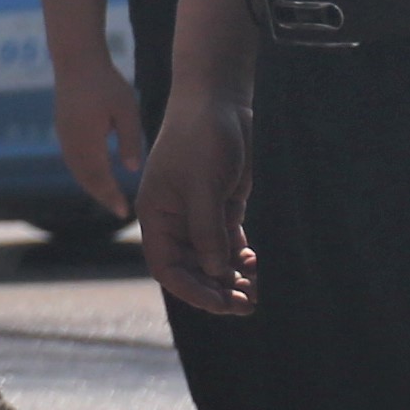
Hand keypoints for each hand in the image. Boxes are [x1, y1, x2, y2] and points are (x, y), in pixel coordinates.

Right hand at [50, 53, 148, 222]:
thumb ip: (129, 140)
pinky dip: (85, 173)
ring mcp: (64, 135)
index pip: (99, 177)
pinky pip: (72, 160)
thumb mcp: (127, 110)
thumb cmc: (106, 83)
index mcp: (87, 139)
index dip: (111, 196)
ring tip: (109, 197)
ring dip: (92, 186)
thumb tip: (131, 169)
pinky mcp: (63, 129)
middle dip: (101, 196)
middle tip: (118, 210)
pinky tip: (97, 174)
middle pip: (84, 178)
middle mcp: (71, 141)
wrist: (76, 60)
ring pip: (76, 170)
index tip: (124, 212)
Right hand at [140, 90, 256, 316]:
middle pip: (190, 269)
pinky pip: (227, 244)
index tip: (219, 303)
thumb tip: (216, 273)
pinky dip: (239, 259)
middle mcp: (174, 220)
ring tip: (253, 291)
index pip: (166, 266)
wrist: (219, 104)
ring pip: (211, 260)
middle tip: (245, 305)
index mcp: (156, 216)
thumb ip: (207, 231)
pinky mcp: (221, 207)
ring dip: (229, 278)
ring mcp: (198, 214)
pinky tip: (254, 264)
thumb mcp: (204, 187)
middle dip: (215, 289)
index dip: (190, 290)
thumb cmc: (202, 140)